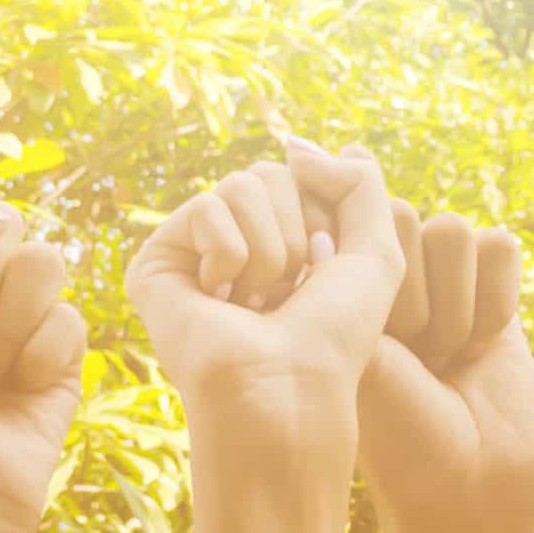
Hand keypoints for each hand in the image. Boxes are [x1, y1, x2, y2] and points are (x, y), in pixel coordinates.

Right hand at [128, 141, 405, 473]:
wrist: (286, 390)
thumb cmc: (334, 336)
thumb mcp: (375, 248)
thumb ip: (357, 179)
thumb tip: (290, 142)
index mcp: (282, 239)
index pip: (302, 174)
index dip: (326, 217)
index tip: (323, 272)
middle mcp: (237, 242)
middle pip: (270, 172)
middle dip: (297, 229)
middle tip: (287, 290)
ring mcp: (195, 251)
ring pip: (240, 184)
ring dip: (268, 248)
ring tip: (256, 299)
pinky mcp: (157, 262)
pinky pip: (205, 206)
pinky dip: (229, 253)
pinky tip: (219, 299)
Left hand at [360, 203, 533, 532]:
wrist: (464, 485)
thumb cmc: (393, 430)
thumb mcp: (352, 335)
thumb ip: (337, 243)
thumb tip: (301, 145)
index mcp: (339, 278)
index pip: (352, 216)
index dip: (363, 271)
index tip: (366, 337)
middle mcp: (390, 269)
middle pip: (403, 217)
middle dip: (410, 299)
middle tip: (410, 361)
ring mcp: (445, 278)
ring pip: (454, 231)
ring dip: (452, 308)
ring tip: (443, 362)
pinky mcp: (496, 290)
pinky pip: (500, 247)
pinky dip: (493, 305)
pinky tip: (480, 352)